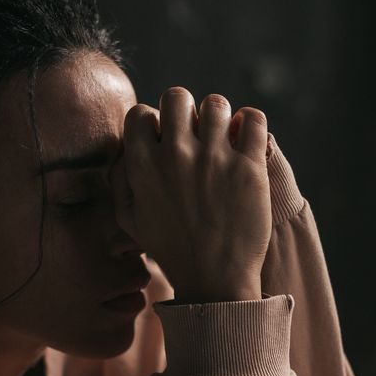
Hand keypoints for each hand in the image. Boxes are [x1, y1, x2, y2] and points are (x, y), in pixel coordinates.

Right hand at [114, 87, 270, 302]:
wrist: (215, 280)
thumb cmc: (172, 250)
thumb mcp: (130, 219)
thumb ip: (121, 179)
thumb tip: (126, 148)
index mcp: (143, 165)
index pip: (141, 112)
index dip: (155, 123)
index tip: (167, 141)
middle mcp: (176, 155)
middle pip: (178, 96)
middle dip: (186, 112)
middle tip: (197, 137)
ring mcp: (215, 159)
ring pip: (217, 104)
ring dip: (221, 119)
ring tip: (225, 140)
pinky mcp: (249, 167)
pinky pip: (254, 119)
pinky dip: (251, 123)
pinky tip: (247, 140)